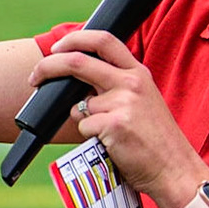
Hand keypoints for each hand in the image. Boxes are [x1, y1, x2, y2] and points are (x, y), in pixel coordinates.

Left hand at [28, 28, 207, 207]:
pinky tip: (112, 144)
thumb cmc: (155, 139)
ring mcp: (123, 103)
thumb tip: (77, 83)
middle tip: (35, 77)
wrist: (174, 168)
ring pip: (78, 105)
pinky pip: (84, 126)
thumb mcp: (143, 100)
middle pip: (77, 62)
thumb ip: (116, 85)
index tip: (57, 48)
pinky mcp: (114, 125)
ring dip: (83, 120)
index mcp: (138, 73)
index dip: (75, 39)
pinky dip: (90, 137)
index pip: (103, 40)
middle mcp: (131, 83)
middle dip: (48, 66)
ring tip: (108, 134)